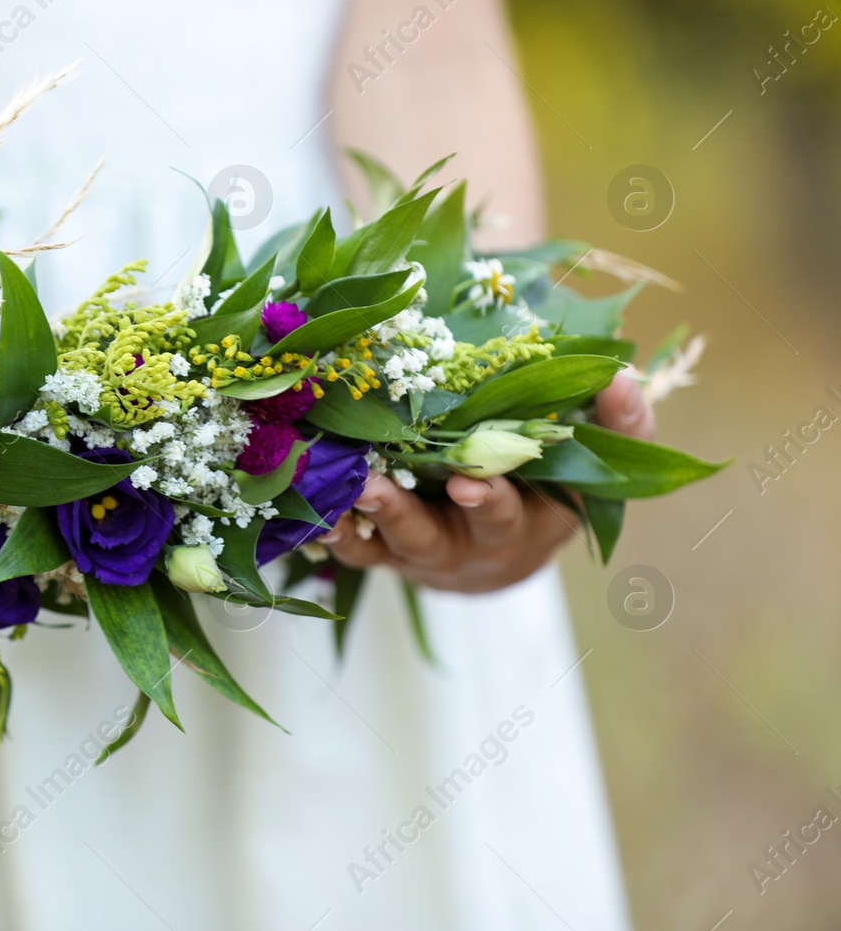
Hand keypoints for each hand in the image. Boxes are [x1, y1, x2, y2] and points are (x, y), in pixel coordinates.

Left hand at [320, 375, 654, 592]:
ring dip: (355, 518)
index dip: (491, 500)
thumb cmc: (558, 487)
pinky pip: (356, 552)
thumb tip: (620, 376)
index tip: (469, 482)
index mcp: (525, 526)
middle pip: (433, 540)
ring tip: (331, 488)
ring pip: (384, 545)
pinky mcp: (387, 554)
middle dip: (404, 516)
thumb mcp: (599, 460)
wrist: (513, 547)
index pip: (509, 515)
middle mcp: (469, 549)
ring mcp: (423, 554)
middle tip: (373, 488)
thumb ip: (621, 422)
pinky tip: (309, 509)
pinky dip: (332, 533)